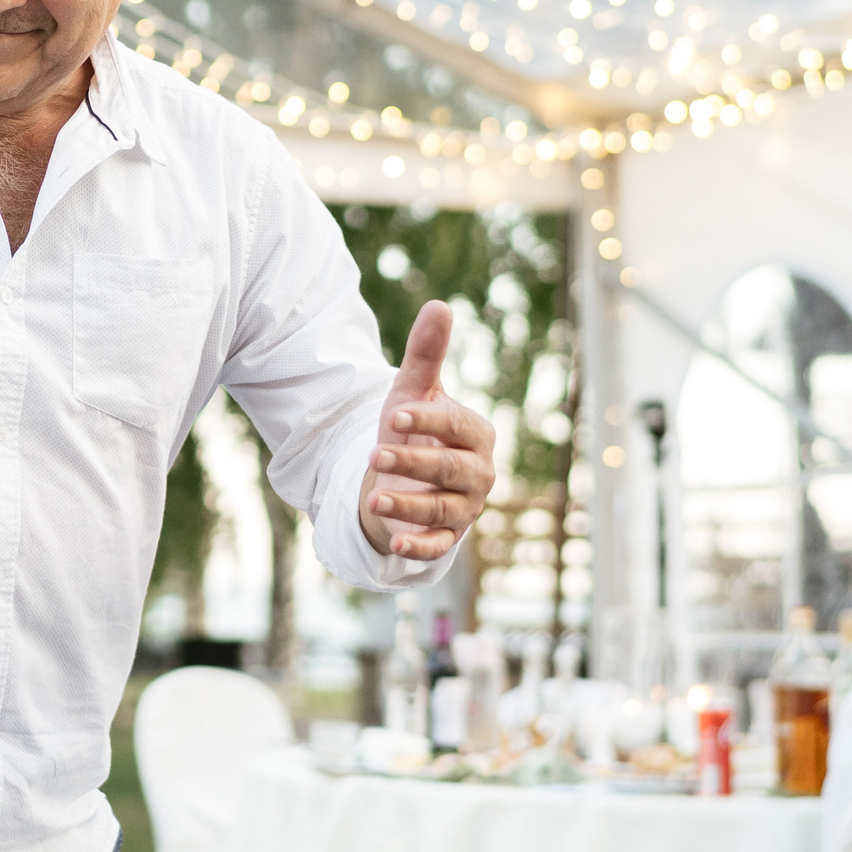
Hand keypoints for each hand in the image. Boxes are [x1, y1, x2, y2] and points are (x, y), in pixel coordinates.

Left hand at [358, 300, 495, 562]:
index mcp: (476, 433)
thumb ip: (426, 354)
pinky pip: (438, 546)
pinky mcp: (446, 537)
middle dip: (413, 462)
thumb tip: (439, 305)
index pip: (457, 426)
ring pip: (442, 508)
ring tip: (373, 497)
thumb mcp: (413, 392)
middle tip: (374, 454)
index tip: (393, 415)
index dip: (428, 421)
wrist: (405, 476)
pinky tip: (395, 544)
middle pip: (451, 468)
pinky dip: (419, 547)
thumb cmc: (413, 428)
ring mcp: (464, 507)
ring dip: (408, 504)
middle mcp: (478, 472)